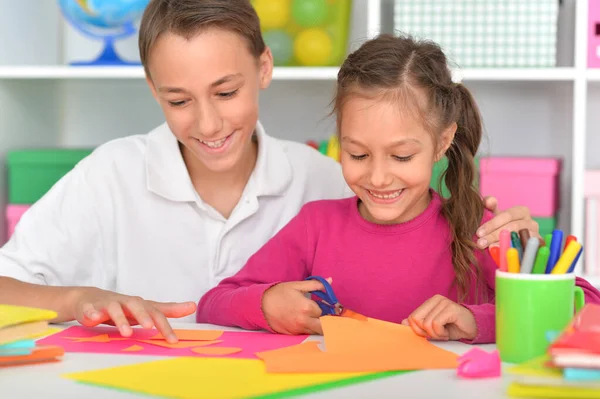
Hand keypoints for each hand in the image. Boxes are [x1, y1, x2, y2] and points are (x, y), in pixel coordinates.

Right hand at [72, 287, 196, 342]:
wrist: (91, 299)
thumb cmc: (124, 306)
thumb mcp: (146, 308)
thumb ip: (168, 309)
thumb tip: (192, 305)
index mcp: (140, 305)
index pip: (156, 313)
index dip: (165, 326)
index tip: (174, 340)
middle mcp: (126, 302)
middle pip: (137, 306)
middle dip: (143, 316)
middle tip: (150, 327)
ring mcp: (108, 304)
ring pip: (114, 309)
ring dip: (120, 319)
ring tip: (126, 332)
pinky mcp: (91, 308)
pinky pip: (90, 310)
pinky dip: (92, 314)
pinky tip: (93, 319)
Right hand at [261, 278, 329, 334]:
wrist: (260, 305)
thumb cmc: (278, 293)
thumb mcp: (297, 285)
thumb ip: (316, 284)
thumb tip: (330, 280)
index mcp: (307, 307)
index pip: (324, 311)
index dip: (324, 307)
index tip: (321, 304)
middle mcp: (304, 321)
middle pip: (324, 326)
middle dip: (326, 321)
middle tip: (324, 315)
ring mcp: (298, 329)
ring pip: (315, 332)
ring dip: (317, 326)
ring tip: (313, 317)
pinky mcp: (292, 334)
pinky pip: (306, 333)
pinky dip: (308, 329)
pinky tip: (303, 321)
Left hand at [401, 295, 476, 340]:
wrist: (473, 329)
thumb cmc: (452, 328)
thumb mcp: (432, 329)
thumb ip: (418, 325)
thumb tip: (402, 323)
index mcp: (429, 302)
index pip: (412, 317)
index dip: (418, 330)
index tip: (429, 334)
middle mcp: (435, 299)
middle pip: (416, 320)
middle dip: (425, 332)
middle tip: (437, 334)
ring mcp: (443, 302)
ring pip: (426, 324)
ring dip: (435, 334)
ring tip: (444, 332)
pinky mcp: (450, 308)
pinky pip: (436, 324)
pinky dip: (441, 333)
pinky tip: (448, 332)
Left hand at [476, 196, 539, 248]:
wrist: (515, 239)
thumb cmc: (503, 224)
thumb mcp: (496, 214)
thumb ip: (490, 205)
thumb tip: (489, 201)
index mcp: (522, 211)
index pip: (507, 216)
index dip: (492, 224)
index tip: (478, 233)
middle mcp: (531, 222)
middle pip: (512, 228)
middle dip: (494, 235)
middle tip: (480, 243)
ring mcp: (536, 235)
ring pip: (518, 239)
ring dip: (502, 244)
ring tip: (489, 248)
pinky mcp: (537, 248)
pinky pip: (525, 250)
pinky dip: (512, 252)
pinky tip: (501, 254)